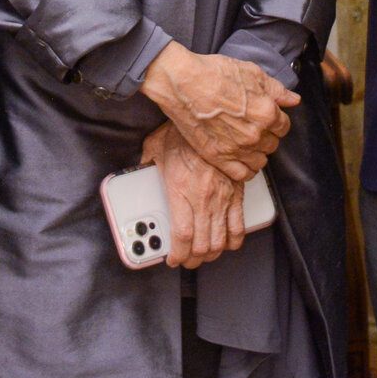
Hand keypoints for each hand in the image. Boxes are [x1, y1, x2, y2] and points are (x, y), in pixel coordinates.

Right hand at [138, 43, 296, 180]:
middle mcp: (255, 134)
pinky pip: (242, 174)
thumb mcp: (251, 72)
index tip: (267, 117)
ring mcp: (237, 149)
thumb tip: (293, 99)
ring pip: (260, 161)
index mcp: (266, 113)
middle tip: (254, 126)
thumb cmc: (214, 73)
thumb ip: (276, 90)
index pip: (284, 126)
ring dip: (257, 153)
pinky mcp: (218, 157)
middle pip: (273, 144)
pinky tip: (240, 159)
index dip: (277, 120)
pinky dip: (245, 170)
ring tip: (247, 143)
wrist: (182, 83)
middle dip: (267, 136)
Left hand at [145, 123, 245, 268]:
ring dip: (212, 254)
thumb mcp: (155, 148)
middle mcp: (202, 199)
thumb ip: (145, 166)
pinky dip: (234, 240)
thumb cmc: (182, 131)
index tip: (172, 260)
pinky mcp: (237, 192)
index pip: (181, 237)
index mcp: (179, 191)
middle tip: (187, 260)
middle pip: (202, 245)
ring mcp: (222, 197)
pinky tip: (227, 243)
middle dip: (193, 260)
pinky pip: (239, 225)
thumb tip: (137, 175)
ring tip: (204, 255)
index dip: (177, 255)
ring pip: (221, 240)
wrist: (212, 116)